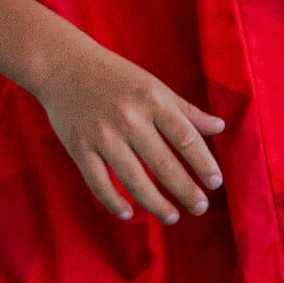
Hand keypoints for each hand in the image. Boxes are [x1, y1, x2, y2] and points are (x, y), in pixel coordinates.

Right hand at [34, 45, 224, 222]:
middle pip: (163, 164)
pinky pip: (98, 182)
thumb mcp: (154, 87)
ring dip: (155, 204)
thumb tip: (219, 127)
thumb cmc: (116, 76)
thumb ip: (185, 110)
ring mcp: (102, 135)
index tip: (215, 183)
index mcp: (152, 100)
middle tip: (200, 207)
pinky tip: (129, 214)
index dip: (203, 163)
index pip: (185, 138)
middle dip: (185, 190)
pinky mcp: (79, 147)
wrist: (63, 65)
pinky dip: (113, 202)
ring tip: (172, 217)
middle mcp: (129, 118)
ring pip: (133, 180)